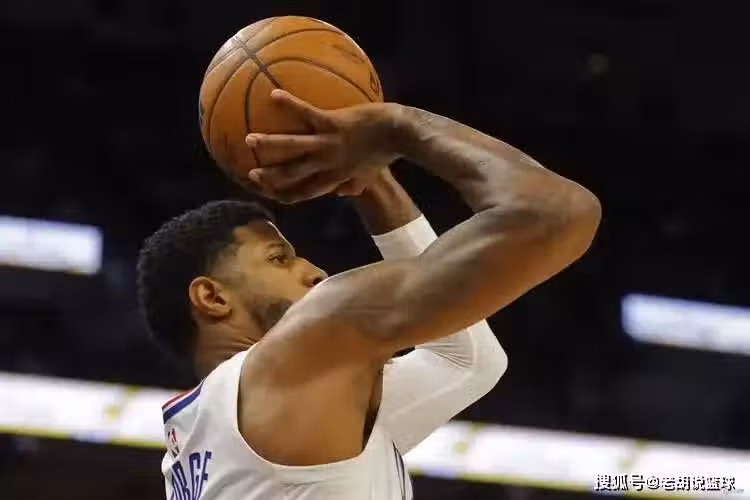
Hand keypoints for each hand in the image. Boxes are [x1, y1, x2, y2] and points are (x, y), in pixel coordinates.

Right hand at [244, 89, 400, 203]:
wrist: (399, 134)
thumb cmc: (386, 153)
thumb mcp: (369, 176)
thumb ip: (353, 185)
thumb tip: (342, 193)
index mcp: (335, 178)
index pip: (304, 194)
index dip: (284, 196)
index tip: (268, 194)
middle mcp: (328, 165)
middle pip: (293, 175)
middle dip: (271, 176)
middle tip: (251, 173)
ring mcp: (329, 144)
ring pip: (294, 148)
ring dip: (271, 144)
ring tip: (250, 139)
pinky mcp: (334, 123)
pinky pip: (307, 113)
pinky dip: (290, 104)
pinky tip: (274, 95)